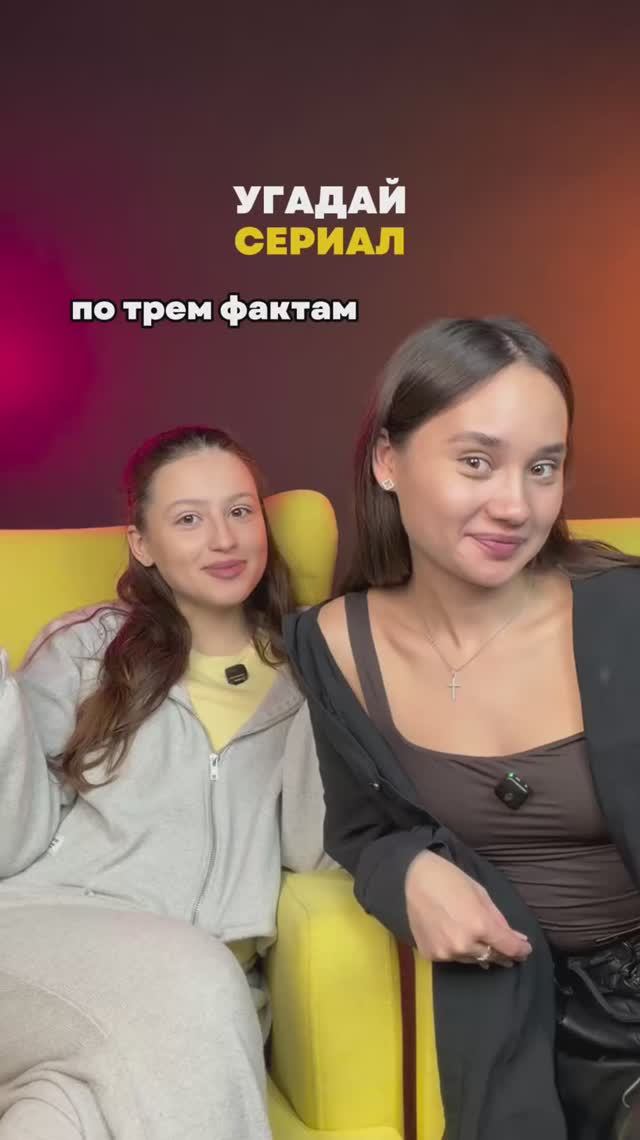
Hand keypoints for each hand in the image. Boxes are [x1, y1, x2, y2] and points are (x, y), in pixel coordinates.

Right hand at [405, 851, 532, 967]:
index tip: (525, 949)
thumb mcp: (481, 894)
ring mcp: (446, 953)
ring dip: (481, 953)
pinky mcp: (431, 956)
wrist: (411, 879)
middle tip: (507, 949)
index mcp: (480, 925)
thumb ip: (499, 921)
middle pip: (493, 957)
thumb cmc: (449, 879)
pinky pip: (453, 958)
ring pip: (473, 960)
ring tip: (481, 943)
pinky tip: (458, 939)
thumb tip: (517, 939)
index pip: (509, 948)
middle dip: (503, 953)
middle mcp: (464, 944)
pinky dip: (459, 952)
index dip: (521, 950)